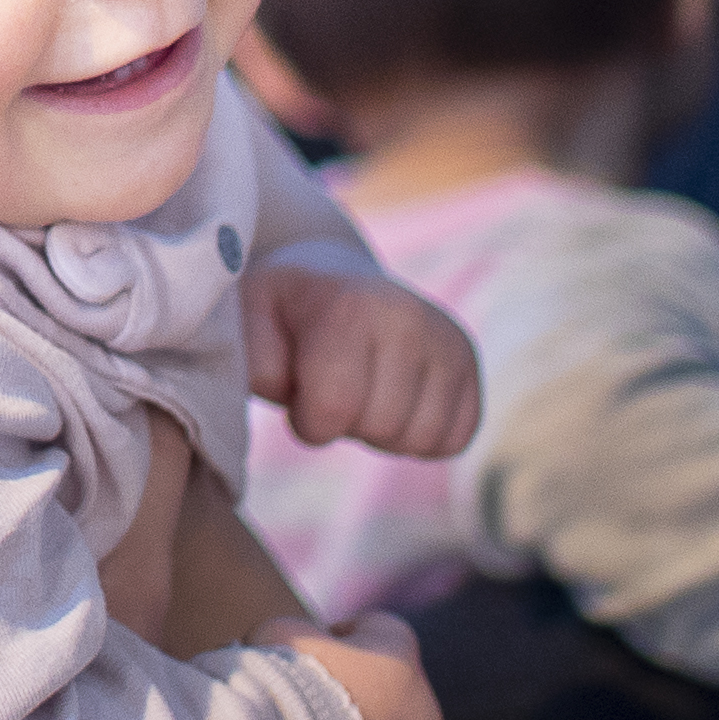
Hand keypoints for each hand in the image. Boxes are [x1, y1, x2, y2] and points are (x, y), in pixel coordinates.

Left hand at [246, 261, 478, 460]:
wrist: (330, 280)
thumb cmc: (282, 315)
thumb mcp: (249, 325)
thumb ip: (253, 359)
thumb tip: (283, 383)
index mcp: (350, 307)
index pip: (333, 411)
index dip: (308, 421)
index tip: (299, 394)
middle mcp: (410, 316)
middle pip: (381, 428)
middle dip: (347, 425)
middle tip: (333, 388)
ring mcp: (447, 338)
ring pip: (420, 439)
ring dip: (383, 432)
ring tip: (363, 390)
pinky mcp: (469, 362)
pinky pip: (454, 438)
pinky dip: (420, 436)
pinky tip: (395, 400)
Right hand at [259, 609, 443, 719]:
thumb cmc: (287, 699)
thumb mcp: (273, 639)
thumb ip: (289, 633)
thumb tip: (284, 646)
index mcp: (398, 659)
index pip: (379, 628)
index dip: (342, 635)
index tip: (311, 653)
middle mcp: (425, 708)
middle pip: (391, 689)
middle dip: (355, 694)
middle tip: (306, 711)